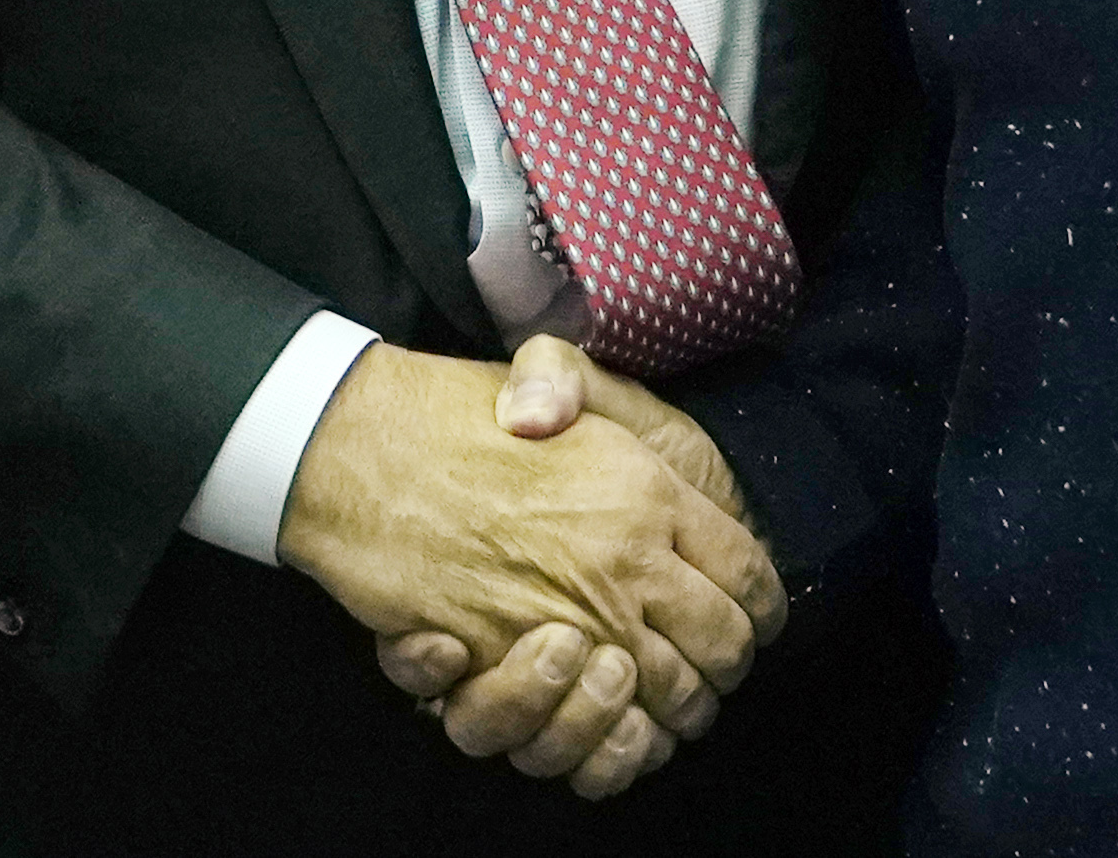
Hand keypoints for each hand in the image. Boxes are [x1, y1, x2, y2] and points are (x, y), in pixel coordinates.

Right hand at [279, 343, 776, 789]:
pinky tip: (615, 726)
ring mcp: (570, 628)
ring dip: (674, 712)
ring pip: (666, 706)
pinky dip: (613, 749)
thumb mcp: (542, 367)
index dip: (761, 603)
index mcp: (646, 492)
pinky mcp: (515, 674)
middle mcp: (621, 568)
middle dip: (725, 666)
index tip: (751, 613)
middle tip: (706, 662)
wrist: (357, 456)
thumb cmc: (450, 412)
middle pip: (723, 650)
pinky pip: (593, 746)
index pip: (749, 573)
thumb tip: (564, 417)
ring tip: (658, 694)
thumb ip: (576, 379)